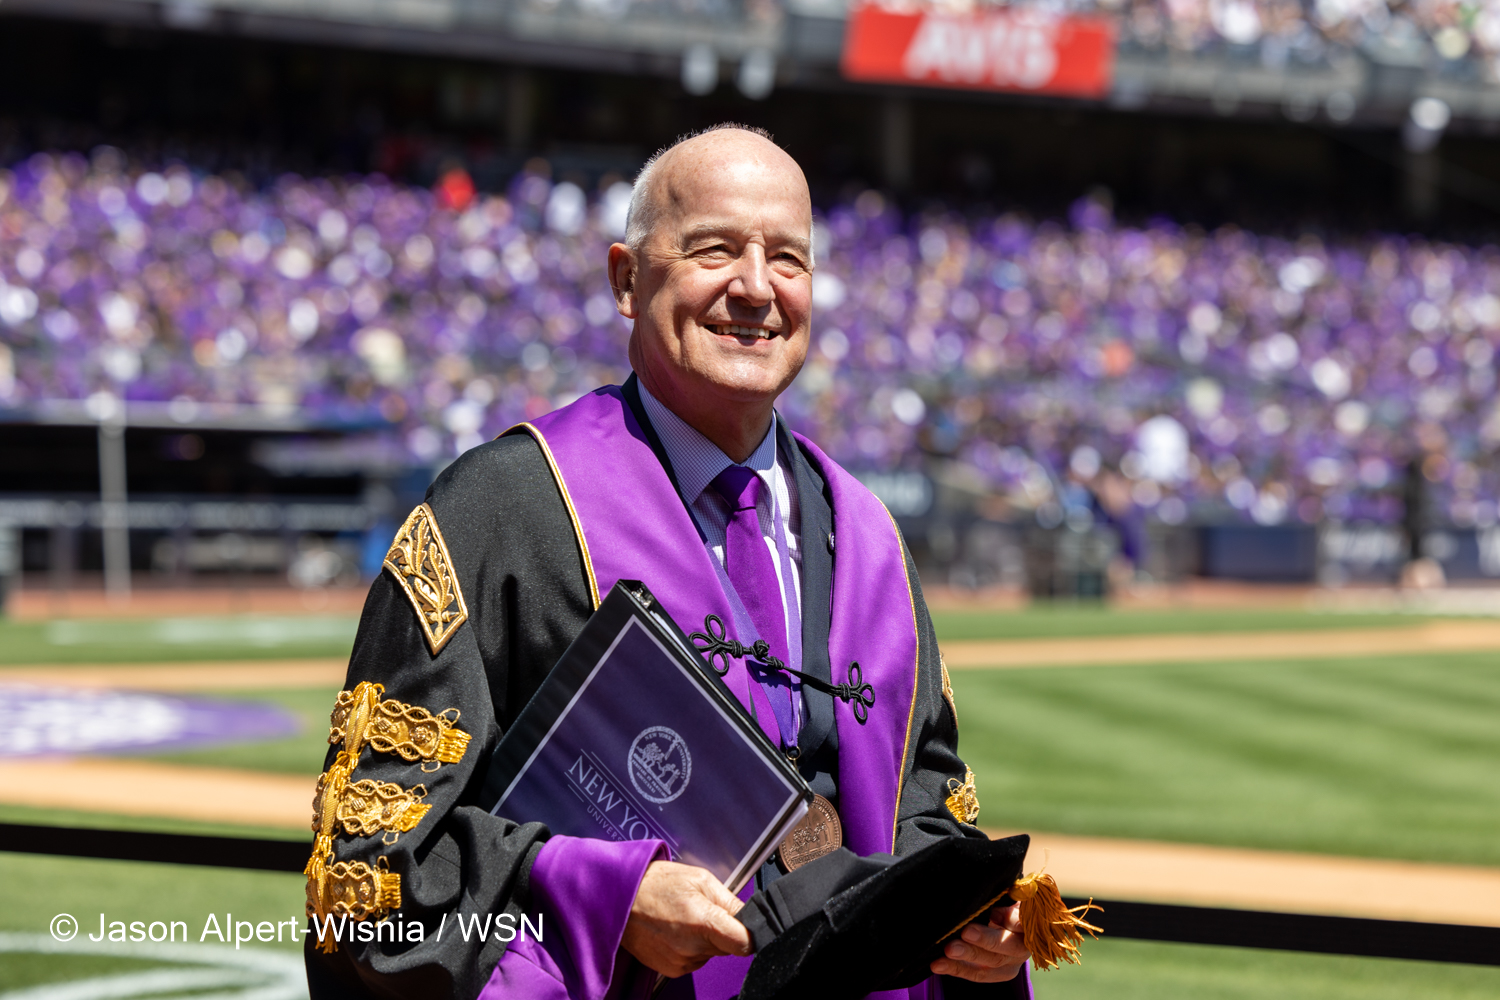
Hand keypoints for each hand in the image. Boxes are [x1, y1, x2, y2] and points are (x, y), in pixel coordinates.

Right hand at [621, 861, 751, 977]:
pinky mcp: (672, 969)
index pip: (745, 943)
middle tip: (703, 910)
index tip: (745, 926)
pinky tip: (675, 930)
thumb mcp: (699, 879)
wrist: (619, 901)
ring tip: (684, 918)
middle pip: (728, 947)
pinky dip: (691, 948)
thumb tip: (749, 915)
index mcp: (704, 922)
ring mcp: (681, 961)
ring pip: (711, 953)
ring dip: (706, 939)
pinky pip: (695, 960)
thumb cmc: (655, 884)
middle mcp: (693, 947)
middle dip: (723, 931)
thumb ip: (729, 900)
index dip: (749, 933)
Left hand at [929, 903, 1029, 982]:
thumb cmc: (1001, 905)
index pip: (1023, 922)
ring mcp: (1010, 963)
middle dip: (985, 940)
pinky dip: (955, 969)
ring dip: (967, 956)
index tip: (993, 913)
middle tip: (965, 932)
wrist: (1003, 927)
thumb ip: (1001, 897)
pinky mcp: (995, 974)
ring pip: (991, 963)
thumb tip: (988, 898)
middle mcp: (1023, 946)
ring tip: (947, 950)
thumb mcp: (1004, 898)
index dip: (1010, 919)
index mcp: (1028, 923)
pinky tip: (938, 965)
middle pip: (1007, 946)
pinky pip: (975, 974)